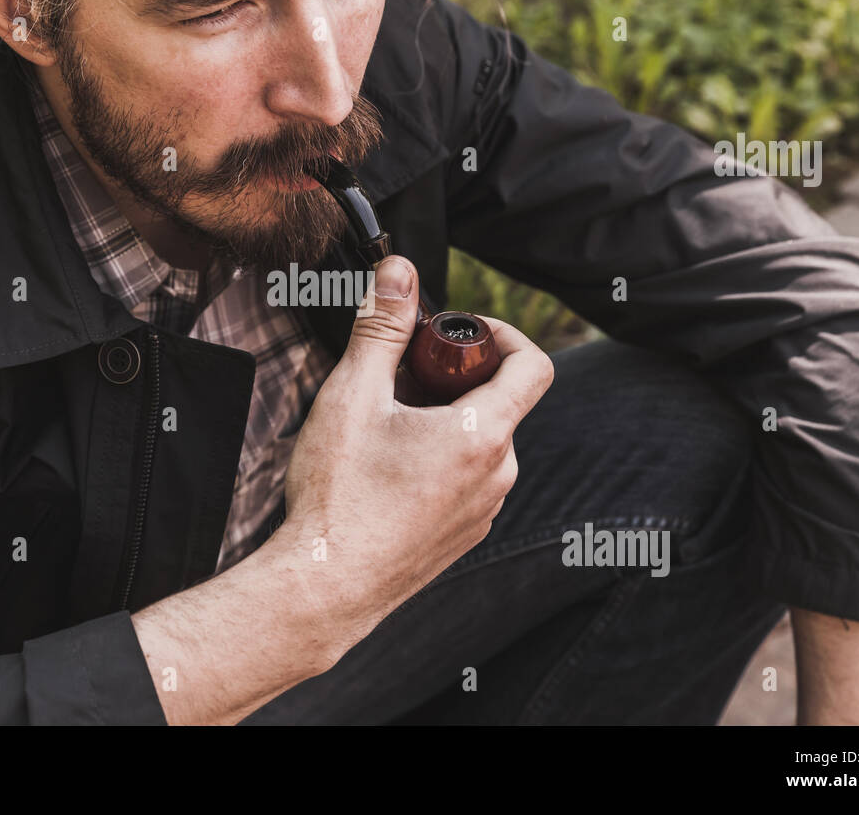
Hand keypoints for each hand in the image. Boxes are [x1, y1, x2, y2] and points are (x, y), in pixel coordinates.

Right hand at [274, 255, 553, 654]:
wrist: (324, 586)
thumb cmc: (338, 495)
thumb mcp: (353, 395)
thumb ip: (381, 327)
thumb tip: (399, 271)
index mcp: (482, 435)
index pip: (534, 365)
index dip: (502, 334)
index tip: (459, 333)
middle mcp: (497, 475)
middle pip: (499, 401)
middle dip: (454, 377)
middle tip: (398, 377)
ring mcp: (482, 511)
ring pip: (480, 442)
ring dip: (444, 419)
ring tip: (385, 425)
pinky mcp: (462, 536)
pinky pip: (466, 479)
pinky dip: (438, 458)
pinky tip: (386, 468)